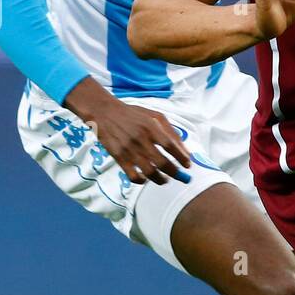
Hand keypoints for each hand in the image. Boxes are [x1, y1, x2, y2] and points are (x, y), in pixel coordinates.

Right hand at [65, 79, 191, 185]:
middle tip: (180, 176)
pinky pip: (133, 176)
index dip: (181, 158)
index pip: (170, 146)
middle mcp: (141, 139)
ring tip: (165, 180)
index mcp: (151, 127)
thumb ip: (172, 132)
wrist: (106, 113)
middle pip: (162, 163)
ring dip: (161, 180)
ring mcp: (129, 150)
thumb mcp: (156, 116)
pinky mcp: (119, 158)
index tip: (188, 165)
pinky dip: (142, 181)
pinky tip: (147, 179)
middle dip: (175, 173)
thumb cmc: (134, 114)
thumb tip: (185, 151)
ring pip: (149, 173)